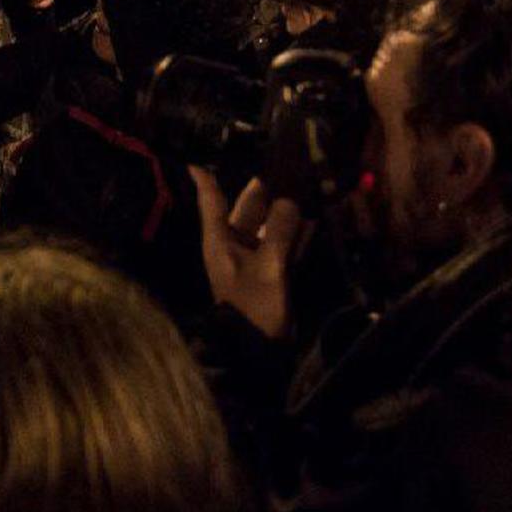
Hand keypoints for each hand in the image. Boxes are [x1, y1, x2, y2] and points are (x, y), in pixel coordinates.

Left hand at [189, 170, 304, 339]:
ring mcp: (254, 260)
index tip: (197, 160)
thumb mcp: (269, 267)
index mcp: (220, 240)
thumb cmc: (255, 306)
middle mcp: (234, 246)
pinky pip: (283, 245)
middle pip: (247, 209)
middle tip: (284, 162)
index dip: (207, 181)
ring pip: (268, 226)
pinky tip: (314, 217)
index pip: (212, 202)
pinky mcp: (272, 274)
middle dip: (264, 190)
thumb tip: (289, 200)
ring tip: (305, 182)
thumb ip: (279, 231)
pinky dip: (295, 232)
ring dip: (284, 210)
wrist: (259, 351)